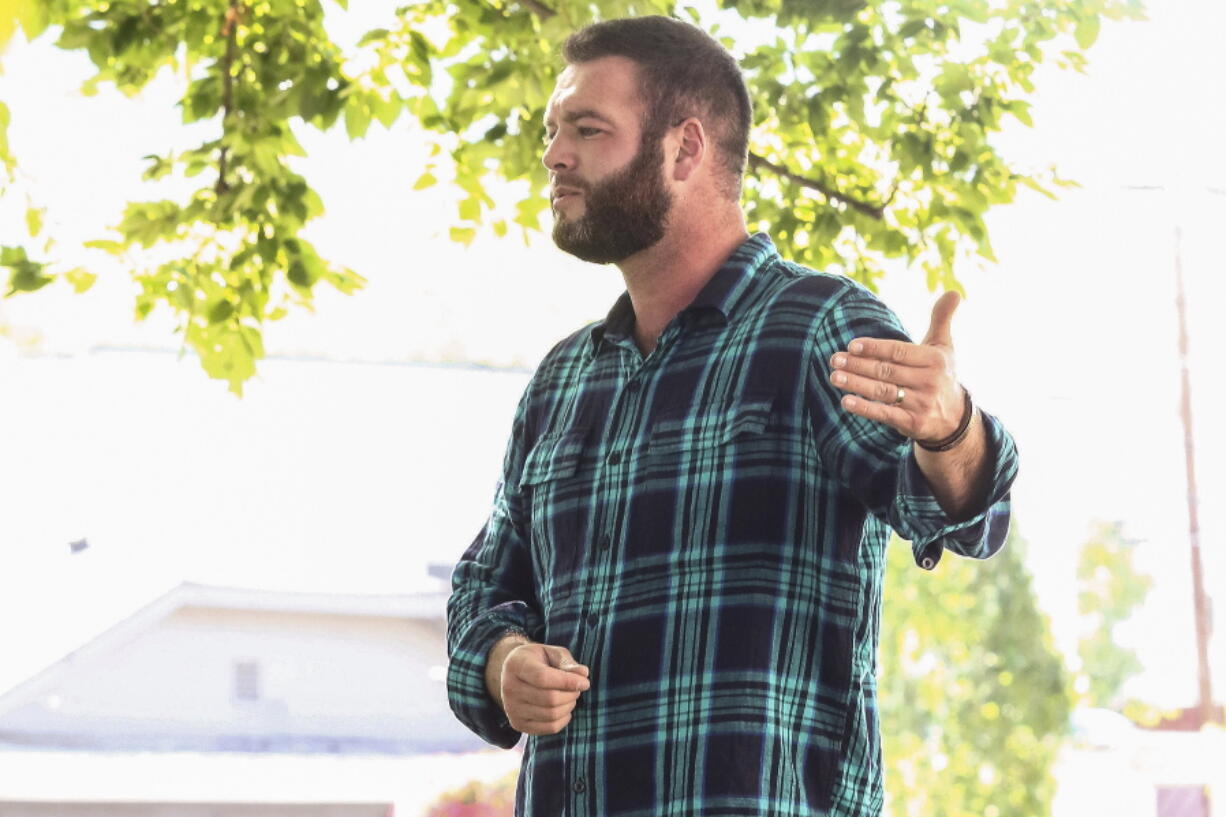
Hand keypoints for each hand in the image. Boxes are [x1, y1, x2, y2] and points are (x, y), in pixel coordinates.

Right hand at [496, 641, 589, 735]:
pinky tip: (564, 709)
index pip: (543, 678)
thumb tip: (583, 674)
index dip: (567, 681)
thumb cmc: (538, 660)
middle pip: (549, 699)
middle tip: (578, 688)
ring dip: (569, 706)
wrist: (515, 674)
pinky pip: (549, 728)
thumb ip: (567, 662)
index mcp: (516, 665)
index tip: (585, 682)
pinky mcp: (518, 724)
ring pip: (551, 715)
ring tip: (571, 696)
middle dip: (571, 694)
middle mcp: (509, 688)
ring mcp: (511, 709)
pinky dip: (563, 720)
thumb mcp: (552, 653)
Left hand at [828, 291, 965, 443]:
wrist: (955, 418)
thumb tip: (953, 292)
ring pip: (883, 391)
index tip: (851, 346)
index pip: (898, 352)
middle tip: (834, 359)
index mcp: (934, 360)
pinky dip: (865, 408)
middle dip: (858, 365)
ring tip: (834, 377)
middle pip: (886, 371)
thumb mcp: (944, 347)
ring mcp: (921, 403)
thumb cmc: (942, 374)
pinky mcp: (913, 423)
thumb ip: (942, 319)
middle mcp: (929, 381)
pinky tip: (846, 401)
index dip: (874, 348)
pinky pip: (885, 414)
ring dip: (856, 384)